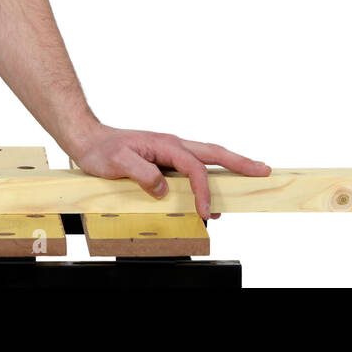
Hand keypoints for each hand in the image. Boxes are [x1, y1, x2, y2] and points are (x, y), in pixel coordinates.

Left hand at [72, 125, 270, 220]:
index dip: (204, 190)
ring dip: (227, 168)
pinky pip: (193, 168)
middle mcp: (172, 145)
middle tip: (263, 169)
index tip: (206, 212)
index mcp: (165, 144)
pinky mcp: (165, 160)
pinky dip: (208, 177)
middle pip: (213, 152)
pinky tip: (211, 193)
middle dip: (239, 161)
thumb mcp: (117, 162)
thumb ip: (141, 173)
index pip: (195, 168)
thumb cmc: (101, 150)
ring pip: (206, 158)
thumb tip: (163, 188)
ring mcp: (169, 151)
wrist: (88, 140)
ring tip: (248, 179)